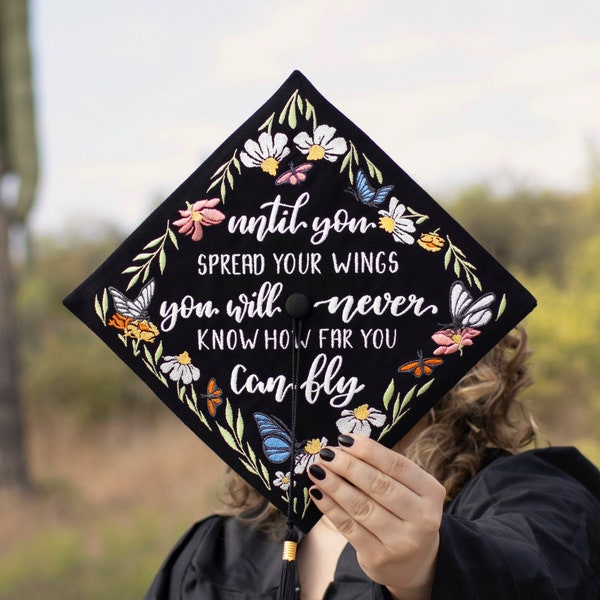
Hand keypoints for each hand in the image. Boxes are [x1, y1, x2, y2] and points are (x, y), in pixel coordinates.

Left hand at [307, 434, 445, 599]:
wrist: (415, 564)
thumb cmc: (406, 514)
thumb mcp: (410, 490)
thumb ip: (385, 470)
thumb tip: (346, 446)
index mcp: (431, 492)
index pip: (397, 465)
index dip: (369, 450)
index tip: (345, 439)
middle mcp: (422, 518)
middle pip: (379, 485)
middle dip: (348, 466)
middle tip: (326, 453)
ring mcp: (401, 541)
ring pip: (361, 506)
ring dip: (334, 485)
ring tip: (317, 469)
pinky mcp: (379, 557)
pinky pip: (349, 527)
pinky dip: (330, 507)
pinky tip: (318, 492)